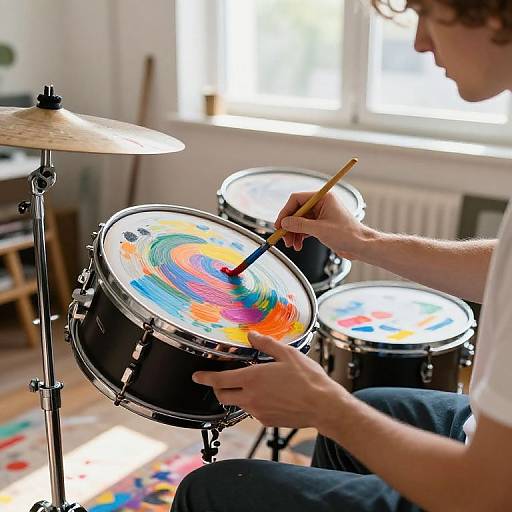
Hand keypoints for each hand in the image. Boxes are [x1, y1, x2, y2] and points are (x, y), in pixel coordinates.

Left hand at [192, 332, 346, 428]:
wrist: (323, 406)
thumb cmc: (308, 379)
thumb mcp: (287, 354)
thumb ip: (265, 344)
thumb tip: (252, 335)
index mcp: (253, 379)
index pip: (219, 380)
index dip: (205, 378)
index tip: (197, 376)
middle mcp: (251, 397)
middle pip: (222, 396)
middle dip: (217, 388)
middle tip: (222, 379)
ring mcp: (258, 412)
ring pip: (238, 404)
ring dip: (238, 394)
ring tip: (255, 384)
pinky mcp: (266, 421)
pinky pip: (253, 411)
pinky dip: (254, 403)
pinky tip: (269, 395)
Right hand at [274, 191, 369, 259]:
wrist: (361, 246)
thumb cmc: (348, 235)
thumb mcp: (320, 230)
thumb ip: (300, 225)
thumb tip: (284, 223)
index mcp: (323, 198)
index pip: (297, 199)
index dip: (286, 212)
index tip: (279, 224)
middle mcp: (322, 203)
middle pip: (297, 211)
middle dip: (289, 225)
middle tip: (283, 237)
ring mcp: (321, 214)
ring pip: (299, 221)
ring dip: (293, 233)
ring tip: (292, 245)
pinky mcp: (321, 224)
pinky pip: (305, 228)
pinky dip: (300, 236)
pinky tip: (298, 245)